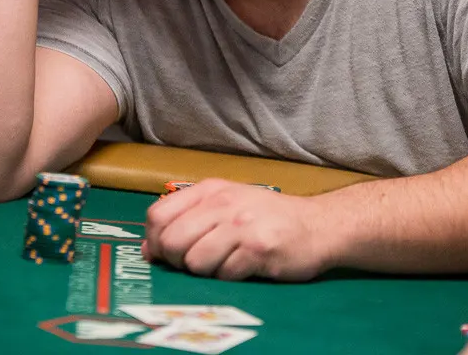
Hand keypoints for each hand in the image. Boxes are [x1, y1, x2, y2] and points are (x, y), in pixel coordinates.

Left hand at [143, 179, 331, 281]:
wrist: (318, 225)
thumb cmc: (266, 218)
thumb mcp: (225, 206)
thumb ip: (187, 221)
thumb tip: (149, 248)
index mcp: (210, 190)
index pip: (158, 215)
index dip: (156, 240)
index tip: (168, 252)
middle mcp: (223, 203)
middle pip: (172, 241)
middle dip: (177, 261)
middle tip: (197, 263)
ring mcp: (242, 225)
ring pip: (195, 262)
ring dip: (205, 271)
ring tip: (225, 262)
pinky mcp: (259, 249)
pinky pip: (224, 274)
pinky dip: (230, 277)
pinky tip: (245, 266)